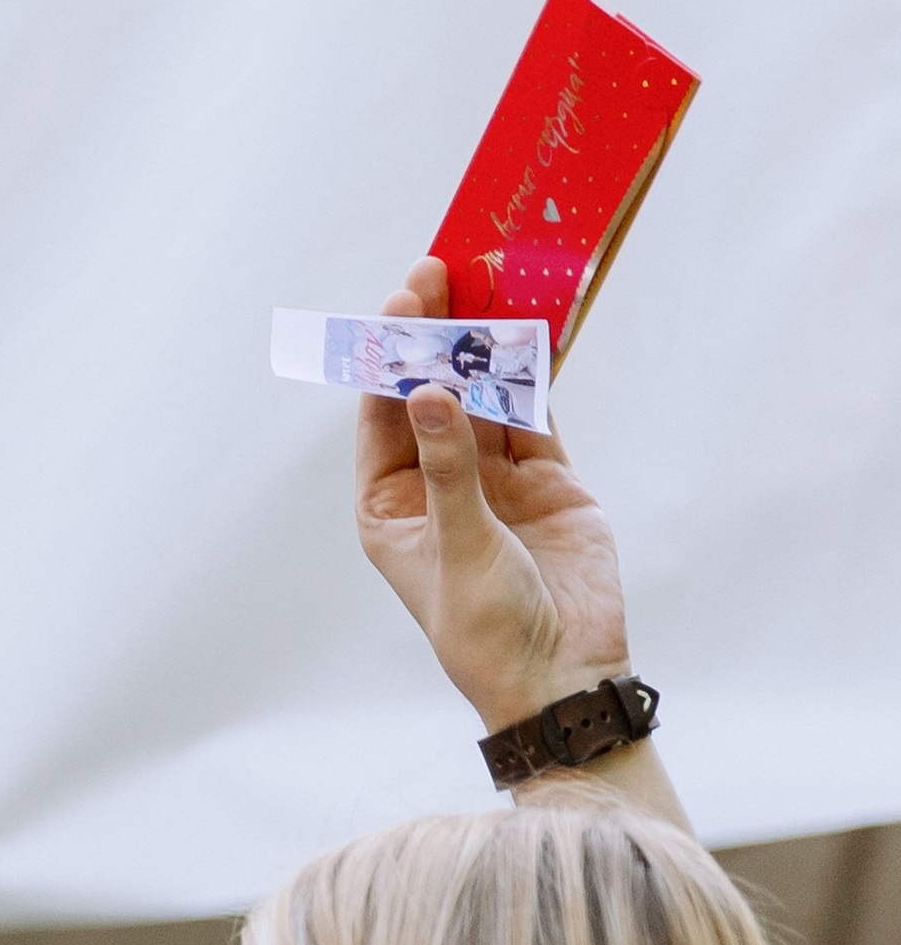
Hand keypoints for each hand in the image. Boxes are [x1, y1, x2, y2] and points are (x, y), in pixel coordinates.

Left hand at [355, 256, 629, 730]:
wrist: (563, 675)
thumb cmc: (488, 627)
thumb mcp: (460, 543)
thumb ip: (449, 464)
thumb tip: (428, 389)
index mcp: (390, 508)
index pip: (382, 415)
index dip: (390, 354)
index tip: (403, 297)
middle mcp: (437, 484)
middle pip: (432, 392)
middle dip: (435, 332)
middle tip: (440, 269)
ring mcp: (494, 479)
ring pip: (487, 394)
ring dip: (487, 342)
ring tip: (490, 279)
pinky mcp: (548, 478)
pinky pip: (535, 412)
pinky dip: (535, 369)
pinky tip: (532, 322)